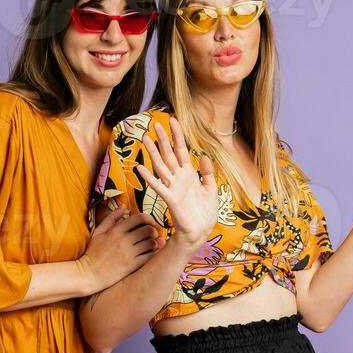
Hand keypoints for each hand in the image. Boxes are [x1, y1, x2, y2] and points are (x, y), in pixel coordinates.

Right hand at [78, 206, 162, 291]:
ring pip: (151, 243)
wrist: (89, 274)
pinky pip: (149, 256)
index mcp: (116, 231)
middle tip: (152, 233)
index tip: (150, 222)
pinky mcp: (131, 266)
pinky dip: (154, 253)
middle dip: (153, 230)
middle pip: (148, 230)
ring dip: (155, 242)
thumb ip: (112, 217)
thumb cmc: (93, 252)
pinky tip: (151, 252)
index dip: (149, 218)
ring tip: (152, 243)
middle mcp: (123, 241)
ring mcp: (128, 254)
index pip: (139, 218)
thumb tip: (124, 205)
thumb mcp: (99, 231)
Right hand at [136, 117, 217, 244]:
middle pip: (169, 154)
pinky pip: (158, 186)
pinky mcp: (170, 199)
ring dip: (153, 153)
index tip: (173, 120)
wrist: (201, 231)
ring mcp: (173, 188)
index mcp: (188, 174)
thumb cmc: (205, 213)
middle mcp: (178, 178)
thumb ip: (207, 172)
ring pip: (161, 166)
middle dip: (163, 139)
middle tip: (156, 124)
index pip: (182, 150)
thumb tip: (203, 155)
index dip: (178, 136)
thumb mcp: (211, 188)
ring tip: (145, 139)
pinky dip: (149, 177)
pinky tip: (140, 167)